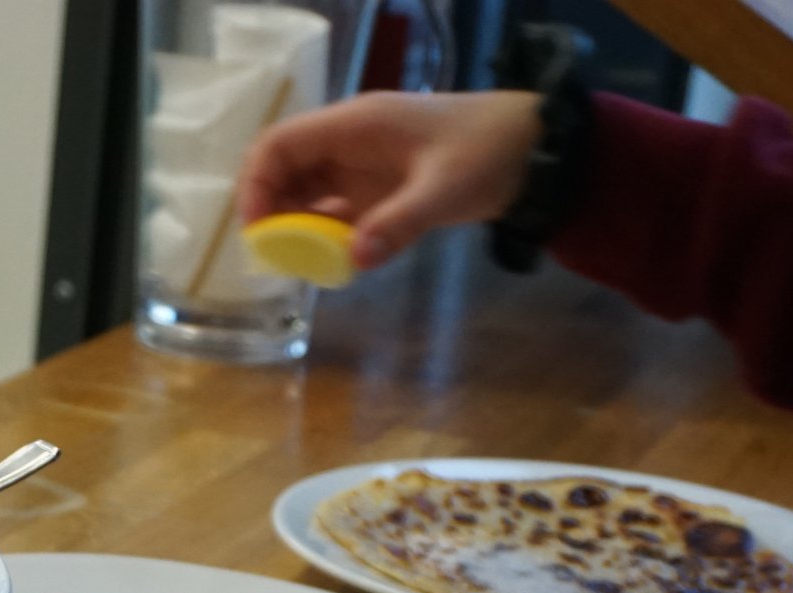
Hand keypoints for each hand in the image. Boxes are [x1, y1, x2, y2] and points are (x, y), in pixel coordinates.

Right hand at [238, 91, 542, 270]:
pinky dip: (322, 236)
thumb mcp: (447, 190)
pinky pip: (333, 211)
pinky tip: (326, 263)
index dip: (257, 183)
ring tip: (296, 266)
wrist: (536, 149)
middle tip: (273, 258)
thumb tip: (353, 260)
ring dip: (294, 227)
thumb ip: (399, 224)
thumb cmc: (489, 153)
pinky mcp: (378, 190)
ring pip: (305, 192)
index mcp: (356, 125)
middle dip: (270, 211)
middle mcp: (350, 143)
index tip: (256, 229)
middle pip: (285, 169)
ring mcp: (362, 167)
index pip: (280, 144)